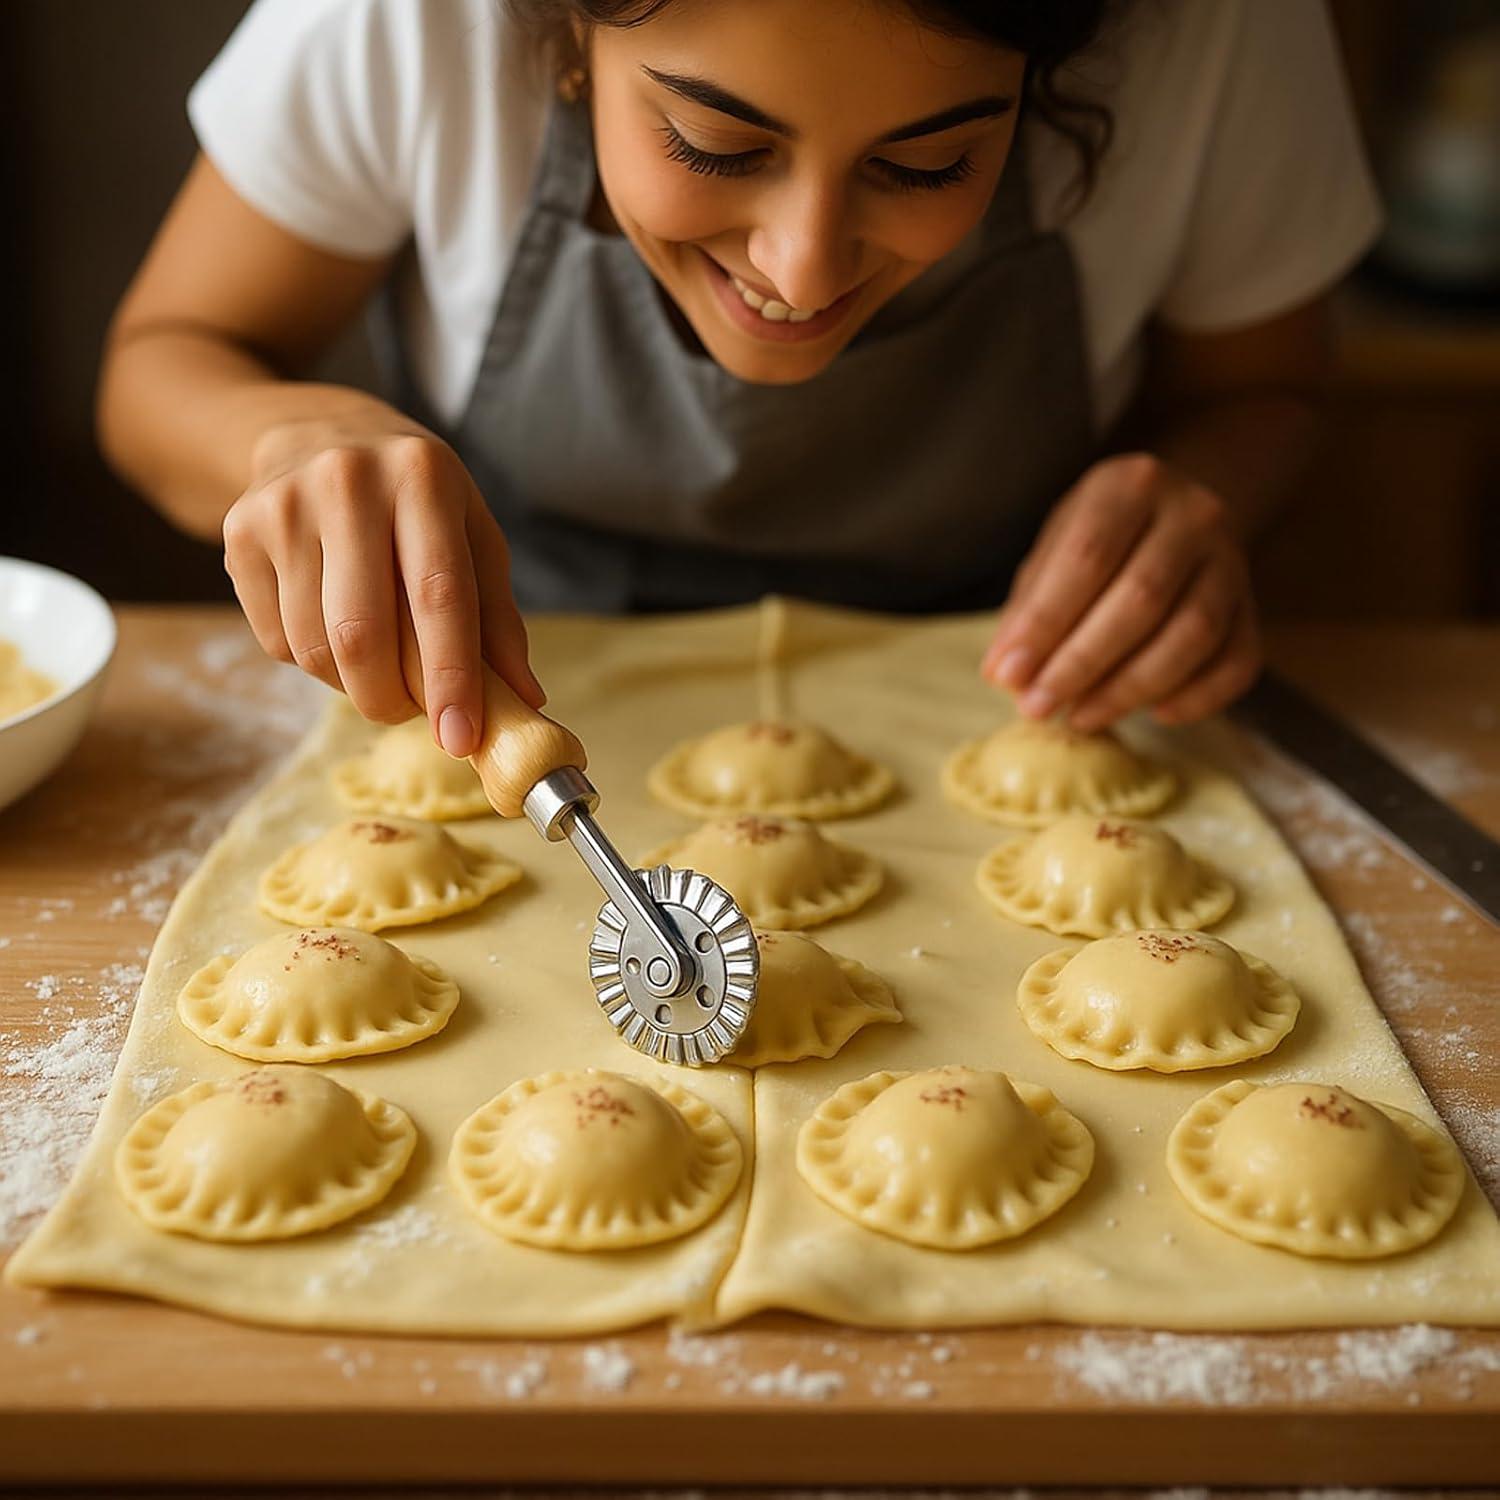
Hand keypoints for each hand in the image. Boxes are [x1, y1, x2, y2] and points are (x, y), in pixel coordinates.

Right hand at [223, 410, 542, 757]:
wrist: (317, 432)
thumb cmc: (415, 499)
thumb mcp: (472, 536)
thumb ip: (498, 619)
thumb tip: (524, 701)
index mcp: (423, 477)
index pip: (438, 595)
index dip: (450, 677)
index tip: (461, 740)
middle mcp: (347, 481)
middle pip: (363, 635)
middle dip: (391, 699)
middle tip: (413, 712)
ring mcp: (284, 505)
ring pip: (316, 647)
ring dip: (354, 685)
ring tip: (379, 666)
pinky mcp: (238, 532)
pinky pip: (277, 641)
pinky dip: (313, 663)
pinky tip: (332, 629)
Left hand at [981, 453, 1260, 729]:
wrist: (1174, 518)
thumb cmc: (1099, 540)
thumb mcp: (1054, 551)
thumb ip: (1029, 608)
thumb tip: (1006, 674)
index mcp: (1132, 486)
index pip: (1088, 557)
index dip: (1046, 622)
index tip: (1010, 675)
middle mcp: (1194, 515)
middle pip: (1142, 598)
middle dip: (1083, 663)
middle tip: (1037, 707)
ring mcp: (1233, 562)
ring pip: (1193, 634)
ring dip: (1131, 688)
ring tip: (1081, 717)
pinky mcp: (1253, 609)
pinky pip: (1239, 663)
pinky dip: (1198, 698)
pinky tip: (1155, 715)